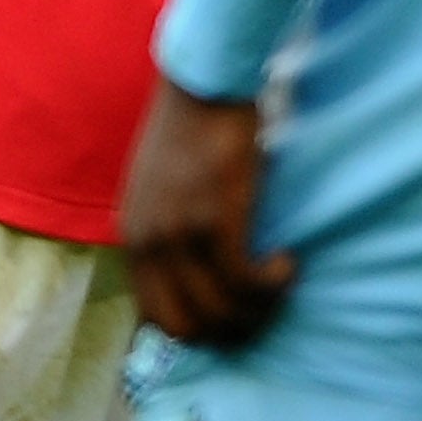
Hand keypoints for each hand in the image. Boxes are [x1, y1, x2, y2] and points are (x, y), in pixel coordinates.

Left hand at [120, 76, 294, 348]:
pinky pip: (247, 282)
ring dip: (262, 308)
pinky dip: (274, 283)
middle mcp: (150, 243)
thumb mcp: (161, 192)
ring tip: (280, 280)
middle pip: (189, 328)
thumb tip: (199, 282)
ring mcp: (180, 235)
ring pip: (223, 311)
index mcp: (133, 238)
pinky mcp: (216, 221)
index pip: (157, 318)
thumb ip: (169, 233)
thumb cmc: (192, 133)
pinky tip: (289, 261)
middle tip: (265, 308)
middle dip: (233, 332)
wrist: (205, 88)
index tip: (235, 313)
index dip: (201, 330)